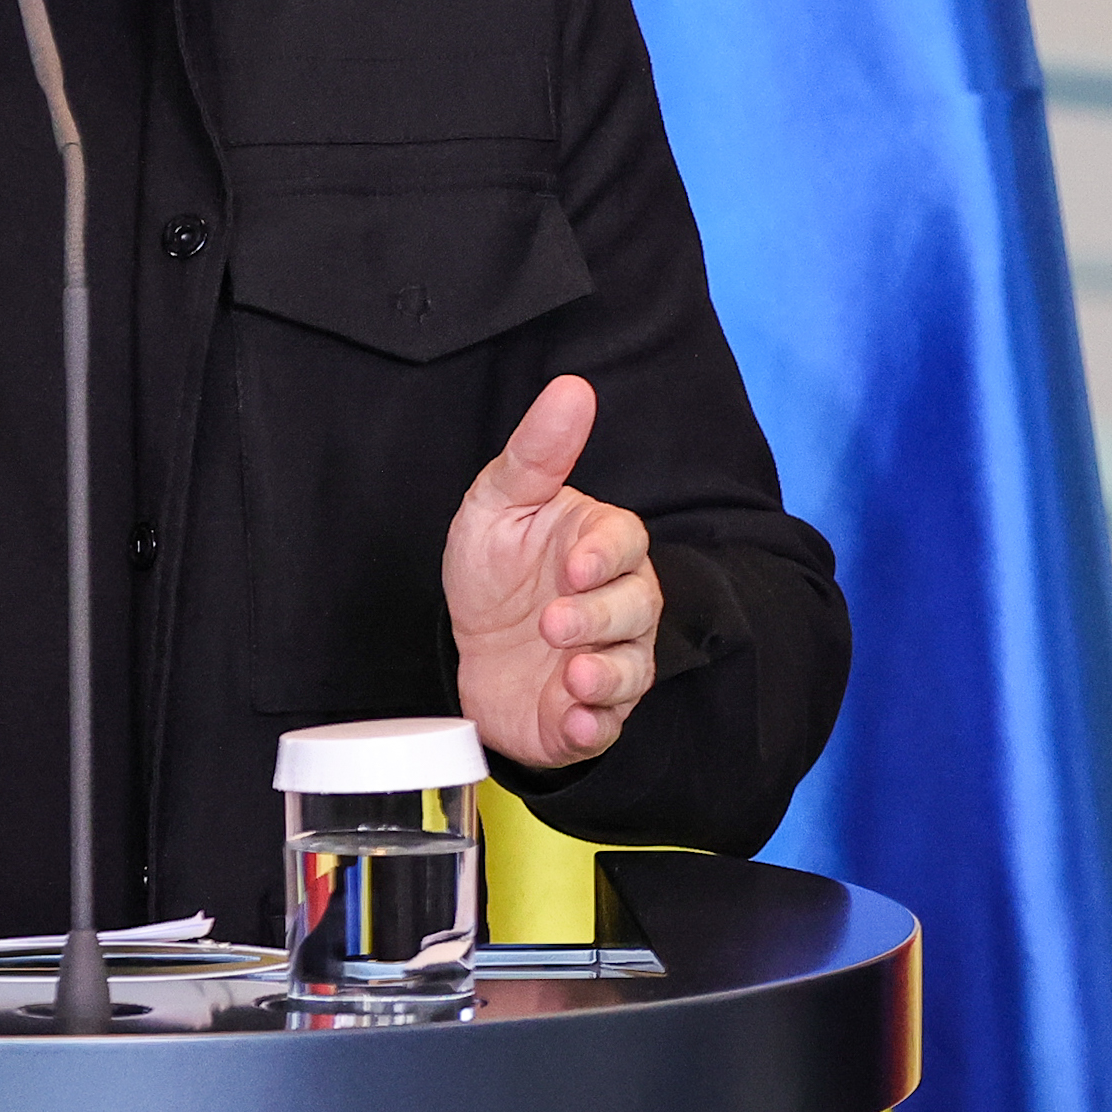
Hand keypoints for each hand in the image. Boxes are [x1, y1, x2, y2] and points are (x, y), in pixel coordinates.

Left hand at [447, 373, 659, 768]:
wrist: (473, 651)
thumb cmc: (496, 570)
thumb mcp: (500, 503)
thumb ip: (537, 452)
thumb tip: (572, 387)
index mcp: (600, 546)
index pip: (627, 542)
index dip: (606, 556)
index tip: (573, 566)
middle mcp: (618, 603)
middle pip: (638, 606)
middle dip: (600, 617)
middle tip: (554, 623)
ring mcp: (609, 659)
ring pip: (632, 667)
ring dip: (606, 674)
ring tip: (571, 676)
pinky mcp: (589, 712)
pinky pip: (608, 723)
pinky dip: (594, 725)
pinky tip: (572, 719)